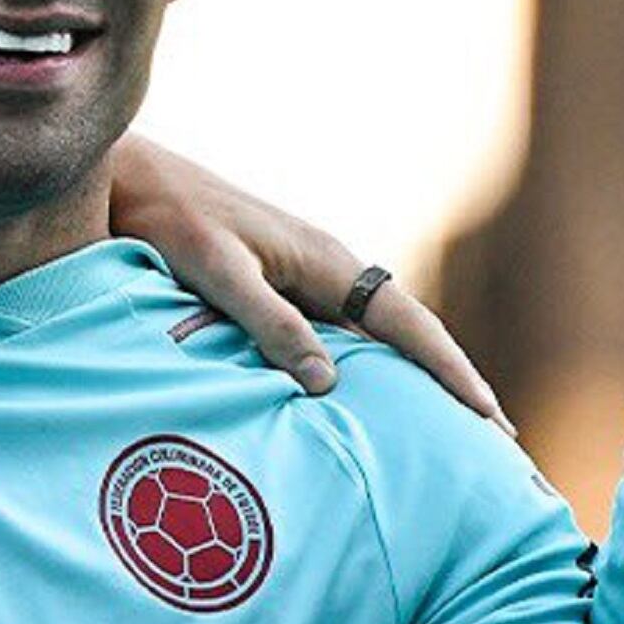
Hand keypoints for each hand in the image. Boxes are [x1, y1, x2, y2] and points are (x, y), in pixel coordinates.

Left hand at [107, 133, 511, 432]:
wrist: (128, 178)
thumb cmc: (167, 218)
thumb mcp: (216, 268)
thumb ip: (268, 320)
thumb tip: (328, 382)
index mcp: (322, 259)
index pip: (406, 323)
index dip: (450, 372)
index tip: (490, 420)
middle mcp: (323, 266)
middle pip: (403, 331)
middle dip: (449, 381)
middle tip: (495, 445)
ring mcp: (302, 275)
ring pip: (371, 334)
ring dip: (409, 377)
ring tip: (445, 435)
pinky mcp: (276, 285)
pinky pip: (335, 333)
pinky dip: (364, 367)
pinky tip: (365, 401)